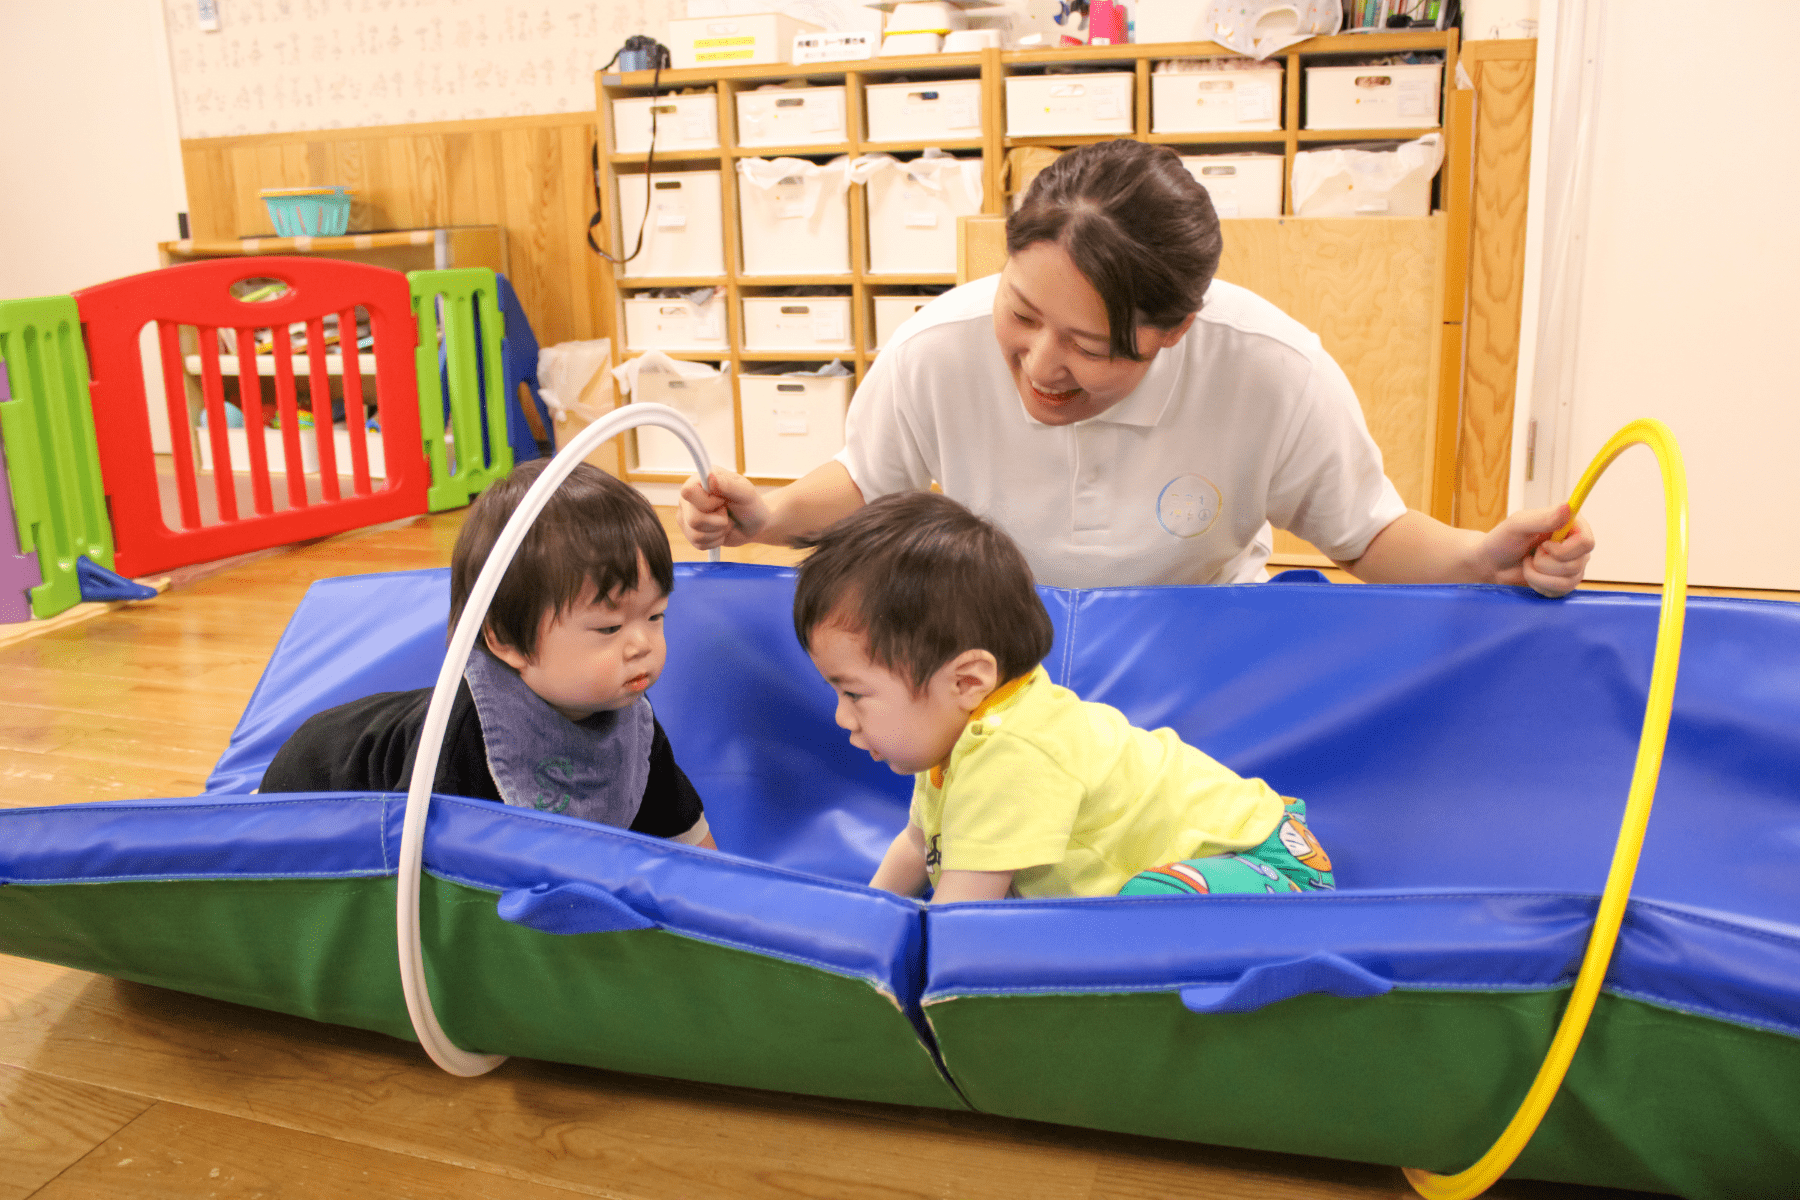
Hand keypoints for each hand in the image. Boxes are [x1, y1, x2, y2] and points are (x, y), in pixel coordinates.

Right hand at [677, 467, 767, 549]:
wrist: (753, 525)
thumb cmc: (750, 505)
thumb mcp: (745, 492)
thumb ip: (728, 485)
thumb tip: (710, 479)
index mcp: (699, 481)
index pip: (688, 492)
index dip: (706, 502)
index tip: (722, 501)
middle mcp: (689, 498)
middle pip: (693, 518)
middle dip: (718, 522)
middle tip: (727, 514)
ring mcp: (687, 516)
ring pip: (695, 534)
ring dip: (718, 532)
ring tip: (726, 523)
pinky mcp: (690, 532)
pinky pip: (698, 543)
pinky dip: (715, 541)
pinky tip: (721, 532)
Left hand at [1478, 503, 1594, 597]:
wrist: (1492, 564)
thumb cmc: (1503, 540)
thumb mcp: (1518, 525)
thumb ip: (1543, 518)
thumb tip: (1568, 507)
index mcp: (1570, 523)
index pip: (1587, 541)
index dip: (1565, 549)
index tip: (1544, 545)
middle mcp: (1576, 544)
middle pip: (1578, 563)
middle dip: (1545, 563)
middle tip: (1532, 553)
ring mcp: (1573, 564)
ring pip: (1569, 580)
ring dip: (1539, 575)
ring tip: (1528, 563)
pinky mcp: (1565, 581)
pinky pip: (1561, 591)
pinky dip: (1540, 585)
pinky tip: (1531, 575)